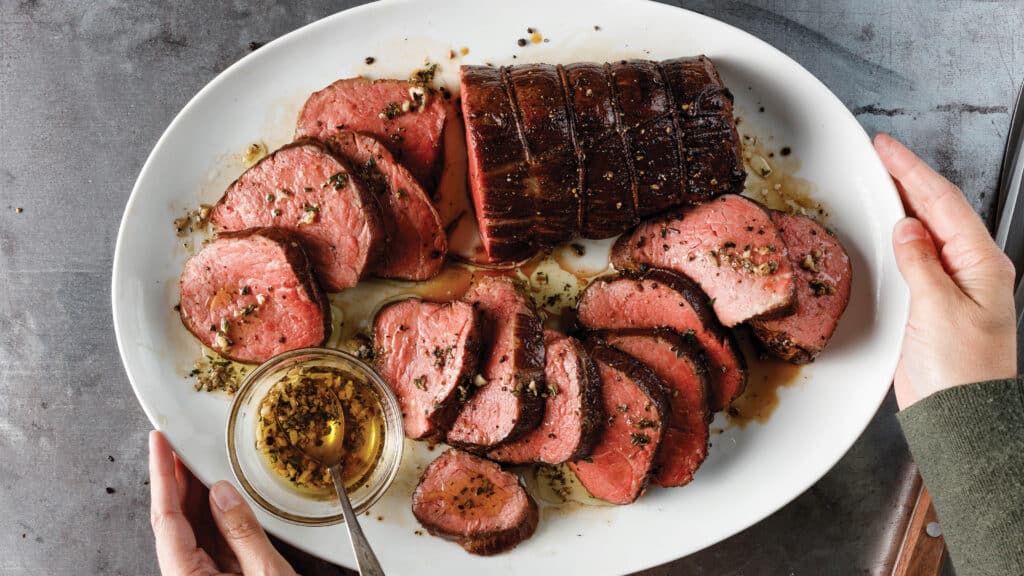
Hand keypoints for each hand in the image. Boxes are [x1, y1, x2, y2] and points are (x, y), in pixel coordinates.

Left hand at [149, 430, 296, 574]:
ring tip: (201, 460)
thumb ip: (243, 533)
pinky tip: (221, 492)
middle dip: (179, 478)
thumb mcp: (264, 571)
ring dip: (197, 493)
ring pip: (192, 527)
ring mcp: (201, 575)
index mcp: (186, 575)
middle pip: (175, 519)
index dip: (162, 475)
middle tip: (182, 443)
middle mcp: (186, 574)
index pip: (167, 517)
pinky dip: (215, 511)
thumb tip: (224, 492)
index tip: (160, 443)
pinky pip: (210, 538)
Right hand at [874, 134, 1017, 408]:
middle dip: (908, 179)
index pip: (943, 202)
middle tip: (879, 154)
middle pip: (938, 210)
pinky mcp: (933, 305)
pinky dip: (899, 237)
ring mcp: (953, 287)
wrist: (959, 417)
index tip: (886, 148)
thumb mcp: (939, 310)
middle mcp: (971, 270)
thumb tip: (907, 228)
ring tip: (880, 181)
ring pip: (927, 231)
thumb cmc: (962, 372)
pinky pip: (916, 258)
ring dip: (904, 203)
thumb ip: (921, 264)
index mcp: (982, 264)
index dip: (912, 171)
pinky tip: (887, 232)